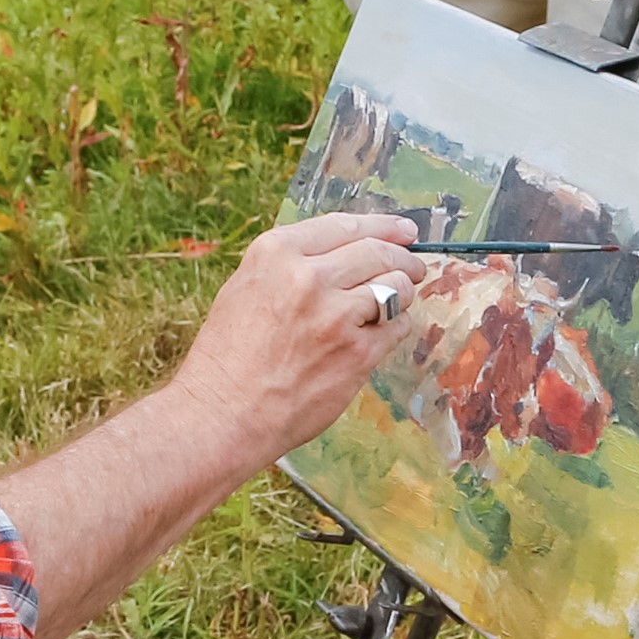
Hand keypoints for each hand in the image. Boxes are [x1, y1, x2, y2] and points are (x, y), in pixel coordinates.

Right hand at [169, 212, 419, 473]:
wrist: (223, 412)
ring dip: (404, 292)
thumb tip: (341, 254)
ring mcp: (336, 315)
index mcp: (276, 253)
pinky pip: (397, 326)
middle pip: (377, 252)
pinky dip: (396, 327)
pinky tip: (382, 333)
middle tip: (414, 266)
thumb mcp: (245, 288)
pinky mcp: (358, 352)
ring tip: (397, 301)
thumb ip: (289, 265)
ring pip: (395, 286)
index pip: (344, 225)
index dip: (382, 226)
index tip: (403, 230)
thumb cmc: (228, 357)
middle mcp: (307, 276)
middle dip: (404, 257)